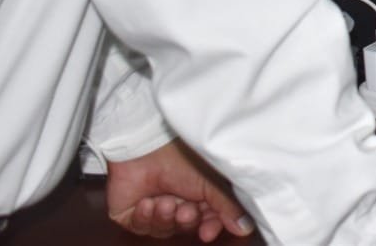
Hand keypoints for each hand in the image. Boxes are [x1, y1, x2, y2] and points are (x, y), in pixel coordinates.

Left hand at [105, 139, 253, 241]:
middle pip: (184, 226)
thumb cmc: (181, 155)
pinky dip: (144, 218)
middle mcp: (177, 201)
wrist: (148, 143)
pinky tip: (148, 202)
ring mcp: (153, 206)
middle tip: (185, 210)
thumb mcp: (211, 182)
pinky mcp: (130, 210)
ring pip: (162, 229)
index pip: (207, 220)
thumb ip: (228, 206)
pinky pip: (139, 227)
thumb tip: (245, 227)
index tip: (207, 232)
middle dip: (185, 220)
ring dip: (165, 218)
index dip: (207, 228)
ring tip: (165, 202)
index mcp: (198, 194)